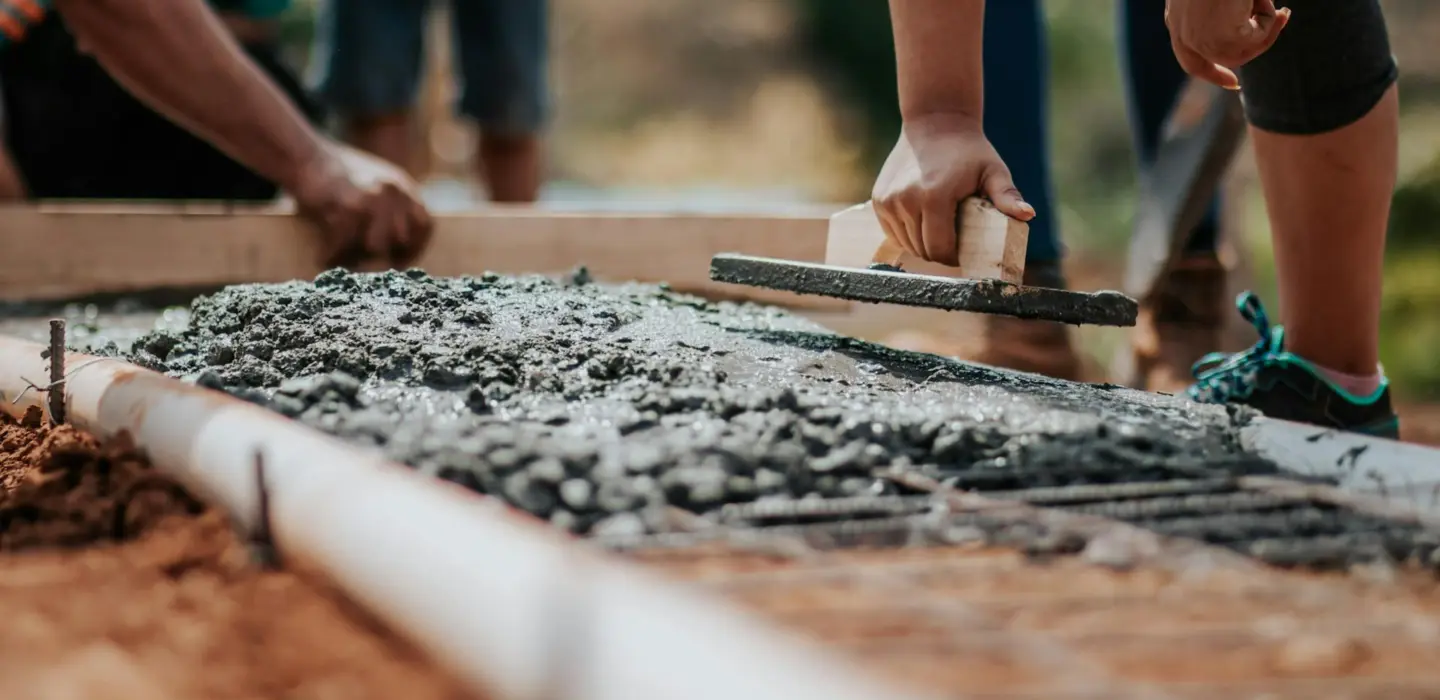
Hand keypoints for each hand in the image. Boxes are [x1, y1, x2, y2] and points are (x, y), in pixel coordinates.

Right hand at [289, 141, 433, 268]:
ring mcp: (373, 198)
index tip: (398, 260)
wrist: (304, 155)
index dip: (414, 248)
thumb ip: (389, 207)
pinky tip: (322, 257)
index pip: (425, 225)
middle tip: (363, 266)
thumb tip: (393, 248)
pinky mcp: (349, 207)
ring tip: (341, 262)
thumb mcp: (374, 182)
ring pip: (375, 247)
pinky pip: (344, 244)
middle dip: (383, 258)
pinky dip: (331, 255)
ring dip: (356, 258)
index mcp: (402, 186)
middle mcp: (393, 191)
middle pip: (400, 240)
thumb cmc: (333, 175)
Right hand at [871, 114, 1032, 266]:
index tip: (964, 252)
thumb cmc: (970, 150)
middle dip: (940, 253)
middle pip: (923, 249)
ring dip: (922, 244)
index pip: (940, 249)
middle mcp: (906, 200)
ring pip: (906, 244)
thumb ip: (1007, 196)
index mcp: (934, 197)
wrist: (934, 122)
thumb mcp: (993, 172)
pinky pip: (893, 232)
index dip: (954, 257)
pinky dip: (907, 234)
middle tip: (955, 242)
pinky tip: (922, 222)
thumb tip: (1027, 214)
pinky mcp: (879, 200)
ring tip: (939, 230)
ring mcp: (889, 201)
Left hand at [1165, 0, 1290, 89]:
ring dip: (1265, 26)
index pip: (1190, 60)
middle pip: (1225, 59)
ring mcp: (1201, 39)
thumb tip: (1250, 25)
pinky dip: (1271, 22)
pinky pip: (1258, 40)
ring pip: (1244, 51)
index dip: (1212, 73)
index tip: (1234, 84)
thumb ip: (1223, 12)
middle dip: (1256, 46)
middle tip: (1283, 16)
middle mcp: (1183, 34)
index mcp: (1177, 21)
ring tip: (1271, 1)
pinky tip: (1272, 4)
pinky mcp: (1221, 37)